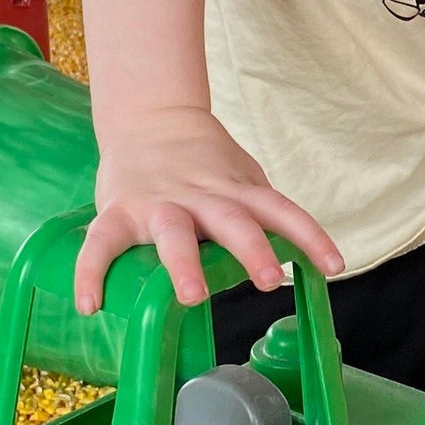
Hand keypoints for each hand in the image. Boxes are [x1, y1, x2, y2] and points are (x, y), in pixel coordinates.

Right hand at [74, 106, 344, 311]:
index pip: (283, 211)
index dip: (311, 237)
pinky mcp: (118, 212)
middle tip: (268, 280)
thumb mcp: (242, 182)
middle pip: (232, 221)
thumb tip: (298, 262)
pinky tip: (90, 306)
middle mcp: (202, 198)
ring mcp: (158, 205)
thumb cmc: (204, 164)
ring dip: (184, 264)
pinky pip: (101, 244)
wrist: (150, 117)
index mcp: (237, 192)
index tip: (334, 266)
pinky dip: (91, 274)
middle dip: (252, 249)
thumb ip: (263, 216)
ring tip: (194, 297)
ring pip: (172, 234)